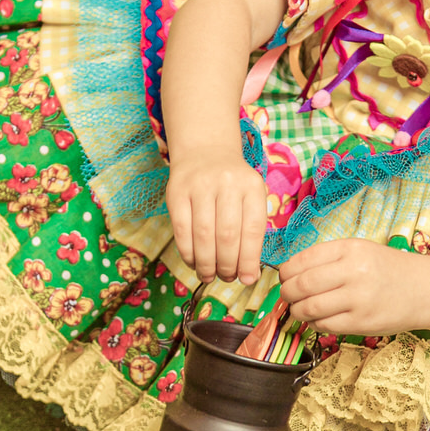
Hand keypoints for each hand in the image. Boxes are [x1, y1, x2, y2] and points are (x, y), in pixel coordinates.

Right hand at [166, 146, 269, 284]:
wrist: (205, 151)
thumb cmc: (232, 185)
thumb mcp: (250, 196)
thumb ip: (251, 230)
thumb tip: (248, 273)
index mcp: (251, 186)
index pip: (253, 229)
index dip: (249, 259)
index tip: (248, 279)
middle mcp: (227, 184)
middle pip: (227, 235)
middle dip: (227, 265)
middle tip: (227, 278)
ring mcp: (200, 187)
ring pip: (203, 236)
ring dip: (207, 264)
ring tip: (210, 275)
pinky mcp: (177, 193)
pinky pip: (182, 231)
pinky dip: (188, 253)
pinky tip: (194, 262)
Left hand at [279, 240, 423, 335]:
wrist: (423, 289)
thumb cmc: (387, 269)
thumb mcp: (360, 250)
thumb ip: (328, 258)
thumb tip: (290, 273)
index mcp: (351, 249)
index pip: (302, 260)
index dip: (286, 272)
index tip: (285, 277)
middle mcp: (354, 272)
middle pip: (302, 285)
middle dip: (287, 292)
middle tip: (288, 295)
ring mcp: (358, 299)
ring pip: (309, 308)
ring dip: (297, 310)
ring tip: (300, 308)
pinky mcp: (361, 323)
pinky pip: (324, 325)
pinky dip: (314, 323)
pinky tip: (319, 318)